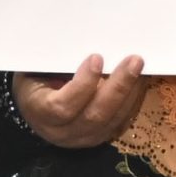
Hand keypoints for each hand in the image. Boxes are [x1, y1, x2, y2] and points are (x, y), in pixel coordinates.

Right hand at [13, 55, 147, 149]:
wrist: (34, 103)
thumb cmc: (34, 77)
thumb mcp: (36, 68)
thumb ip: (56, 60)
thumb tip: (85, 38)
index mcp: (40, 112)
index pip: (63, 106)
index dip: (82, 85)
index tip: (96, 58)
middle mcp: (62, 132)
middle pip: (94, 115)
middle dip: (118, 87)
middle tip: (134, 61)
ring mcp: (83, 138)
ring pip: (112, 121)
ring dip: (131, 93)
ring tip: (141, 68)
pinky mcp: (100, 137)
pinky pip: (120, 122)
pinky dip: (133, 100)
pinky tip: (140, 81)